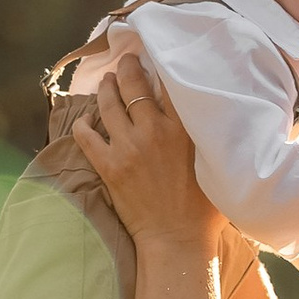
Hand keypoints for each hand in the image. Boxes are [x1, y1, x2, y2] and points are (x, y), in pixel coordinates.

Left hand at [76, 49, 221, 253]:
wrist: (177, 240)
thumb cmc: (204, 210)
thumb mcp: (215, 165)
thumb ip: (207, 139)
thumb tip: (209, 120)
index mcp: (183, 130)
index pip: (167, 84)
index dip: (158, 66)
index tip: (155, 57)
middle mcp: (153, 132)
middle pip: (132, 86)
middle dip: (126, 68)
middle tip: (125, 61)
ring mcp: (128, 149)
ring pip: (108, 105)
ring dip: (105, 89)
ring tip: (106, 82)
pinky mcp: (109, 167)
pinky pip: (87, 137)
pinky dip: (82, 125)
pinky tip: (84, 120)